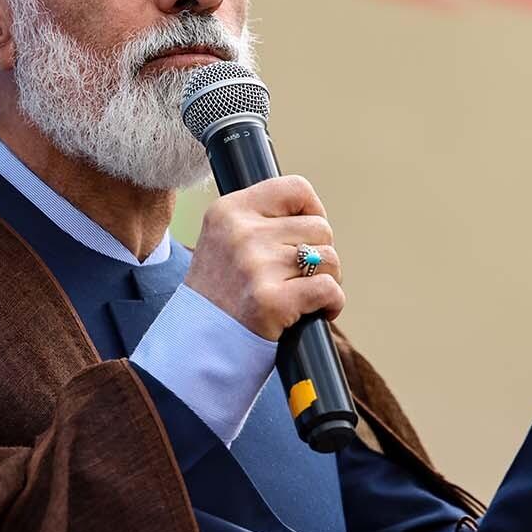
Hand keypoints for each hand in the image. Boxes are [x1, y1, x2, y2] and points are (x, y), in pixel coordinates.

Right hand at [183, 175, 344, 340]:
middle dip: (319, 253)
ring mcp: (256, 266)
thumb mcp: (225, 240)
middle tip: (299, 276)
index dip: (312, 211)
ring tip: (302, 294)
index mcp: (229, 211)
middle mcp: (241, 233)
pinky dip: (332, 303)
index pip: (296, 188)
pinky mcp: (271, 300)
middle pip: (320, 227)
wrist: (199, 344)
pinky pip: (329, 289)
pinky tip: (317, 311)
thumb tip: (315, 214)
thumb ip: (263, 220)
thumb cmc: (222, 293)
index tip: (304, 236)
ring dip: (327, 279)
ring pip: (329, 258)